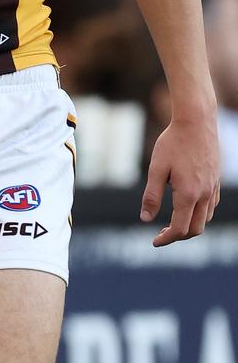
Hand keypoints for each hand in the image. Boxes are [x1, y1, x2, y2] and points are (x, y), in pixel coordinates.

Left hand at [140, 113, 219, 246]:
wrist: (196, 121)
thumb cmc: (173, 142)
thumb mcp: (156, 168)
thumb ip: (151, 195)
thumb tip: (145, 219)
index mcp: (188, 194)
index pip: (179, 229)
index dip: (166, 239)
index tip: (154, 242)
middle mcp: (205, 195)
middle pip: (196, 229)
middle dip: (178, 236)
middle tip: (161, 233)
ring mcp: (213, 188)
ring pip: (205, 219)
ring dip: (190, 225)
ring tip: (173, 220)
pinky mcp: (216, 180)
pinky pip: (211, 206)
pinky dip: (200, 213)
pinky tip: (187, 204)